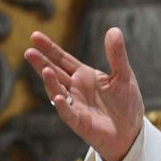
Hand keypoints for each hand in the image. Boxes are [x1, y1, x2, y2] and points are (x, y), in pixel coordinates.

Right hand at [24, 28, 143, 160]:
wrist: (131, 131)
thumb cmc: (126, 102)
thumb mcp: (124, 75)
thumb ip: (117, 55)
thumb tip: (114, 30)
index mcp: (84, 76)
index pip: (63, 59)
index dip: (50, 48)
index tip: (35, 35)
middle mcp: (76, 89)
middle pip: (55, 73)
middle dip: (42, 63)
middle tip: (29, 51)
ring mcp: (75, 105)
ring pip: (58, 91)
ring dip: (51, 82)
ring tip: (45, 69)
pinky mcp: (79, 122)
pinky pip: (68, 113)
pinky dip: (63, 105)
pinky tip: (59, 97)